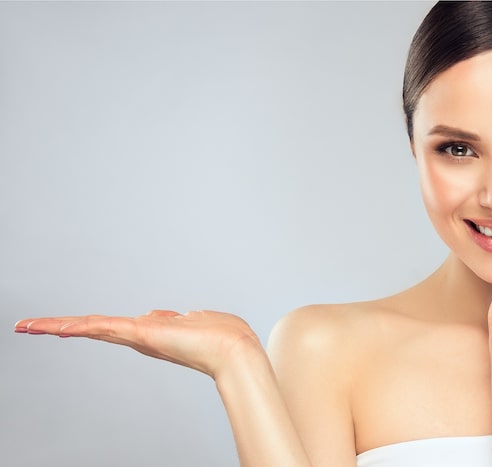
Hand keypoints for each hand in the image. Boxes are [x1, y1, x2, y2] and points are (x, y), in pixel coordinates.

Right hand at [14, 310, 262, 378]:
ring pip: (93, 327)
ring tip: (29, 325)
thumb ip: (177, 318)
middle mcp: (141, 337)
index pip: (112, 327)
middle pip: (94, 328)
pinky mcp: (142, 334)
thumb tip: (163, 315)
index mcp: (152, 332)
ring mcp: (139, 337)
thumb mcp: (196, 320)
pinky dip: (81, 326)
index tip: (61, 326)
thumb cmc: (223, 336)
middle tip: (27, 325)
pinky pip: (106, 326)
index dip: (86, 326)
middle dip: (61, 327)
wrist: (235, 350)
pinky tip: (57, 327)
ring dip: (60, 326)